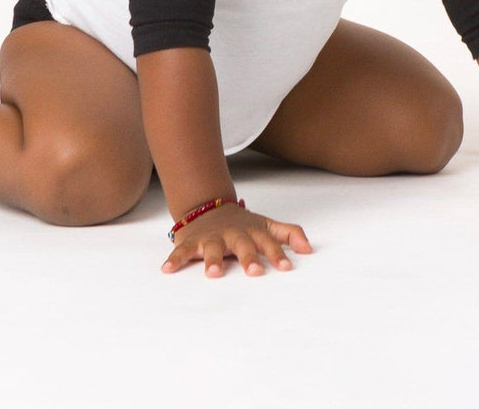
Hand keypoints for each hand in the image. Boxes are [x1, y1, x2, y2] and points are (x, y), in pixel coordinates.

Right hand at [161, 203, 312, 276]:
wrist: (207, 204)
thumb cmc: (242, 223)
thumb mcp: (266, 225)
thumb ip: (289, 233)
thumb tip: (310, 250)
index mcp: (252, 231)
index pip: (268, 242)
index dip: (277, 254)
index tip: (286, 267)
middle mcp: (233, 233)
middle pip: (242, 244)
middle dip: (249, 257)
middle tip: (255, 272)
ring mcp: (211, 237)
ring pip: (212, 248)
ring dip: (212, 260)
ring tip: (214, 274)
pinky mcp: (191, 241)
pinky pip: (182, 250)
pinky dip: (175, 258)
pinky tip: (168, 269)